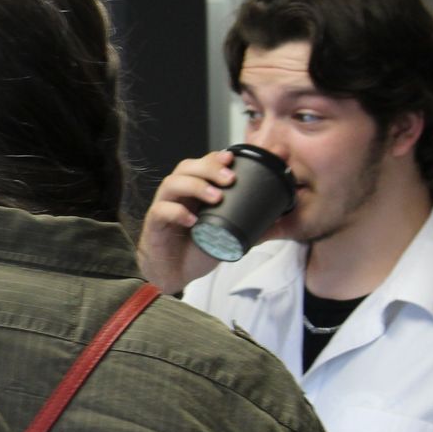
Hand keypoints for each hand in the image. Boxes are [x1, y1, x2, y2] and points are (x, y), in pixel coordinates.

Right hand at [135, 149, 255, 293]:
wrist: (175, 273)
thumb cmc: (198, 249)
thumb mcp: (226, 232)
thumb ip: (247, 222)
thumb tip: (278, 215)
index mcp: (194, 190)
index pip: (201, 163)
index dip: (215, 158)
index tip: (233, 159)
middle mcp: (178, 194)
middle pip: (187, 167)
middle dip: (209, 168)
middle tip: (230, 179)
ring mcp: (164, 206)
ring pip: (172, 183)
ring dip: (195, 185)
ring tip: (216, 197)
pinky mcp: (154, 224)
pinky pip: (161, 211)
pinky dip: (176, 212)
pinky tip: (192, 220)